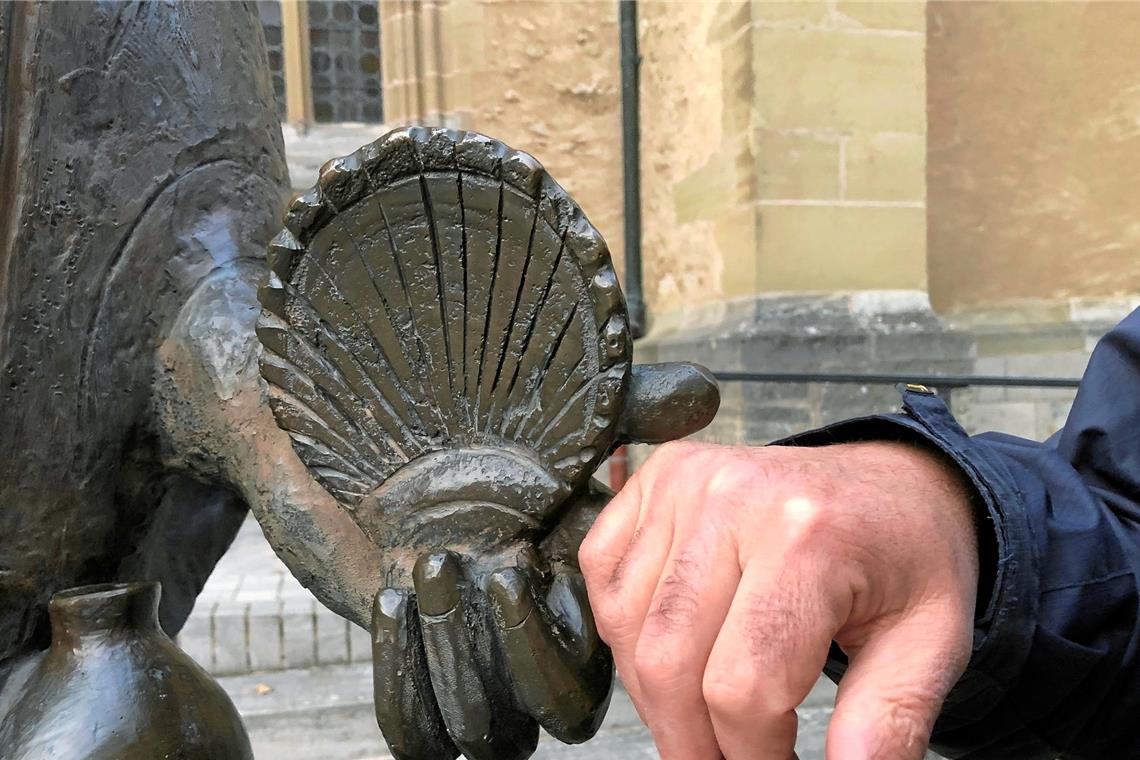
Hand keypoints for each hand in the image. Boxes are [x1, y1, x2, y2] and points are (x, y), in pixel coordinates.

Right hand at [579, 440, 979, 759]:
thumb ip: (887, 721)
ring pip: (627, 626)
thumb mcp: (933, 643)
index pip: (742, 686)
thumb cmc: (906, 561)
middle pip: (669, 662)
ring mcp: (686, 481)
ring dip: (655, 695)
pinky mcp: (657, 476)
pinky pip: (603, 574)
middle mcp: (735, 497)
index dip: (752, 757)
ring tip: (702, 716)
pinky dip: (623, 631)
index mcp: (809, 537)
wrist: (888, 481)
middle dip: (693, 742)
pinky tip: (671, 650)